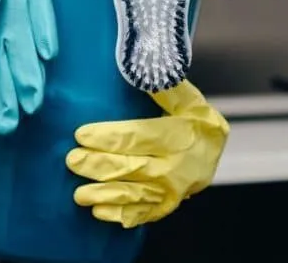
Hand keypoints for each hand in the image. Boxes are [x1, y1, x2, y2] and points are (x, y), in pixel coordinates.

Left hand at [65, 81, 228, 227]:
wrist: (215, 154)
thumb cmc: (197, 123)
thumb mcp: (190, 101)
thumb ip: (168, 89)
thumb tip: (143, 73)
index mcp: (178, 136)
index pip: (137, 136)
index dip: (108, 136)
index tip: (81, 134)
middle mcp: (175, 166)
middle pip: (131, 166)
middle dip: (98, 165)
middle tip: (72, 160)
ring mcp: (171, 190)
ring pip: (133, 194)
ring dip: (104, 194)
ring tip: (78, 194)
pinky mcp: (166, 205)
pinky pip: (142, 213)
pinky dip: (121, 214)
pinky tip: (98, 212)